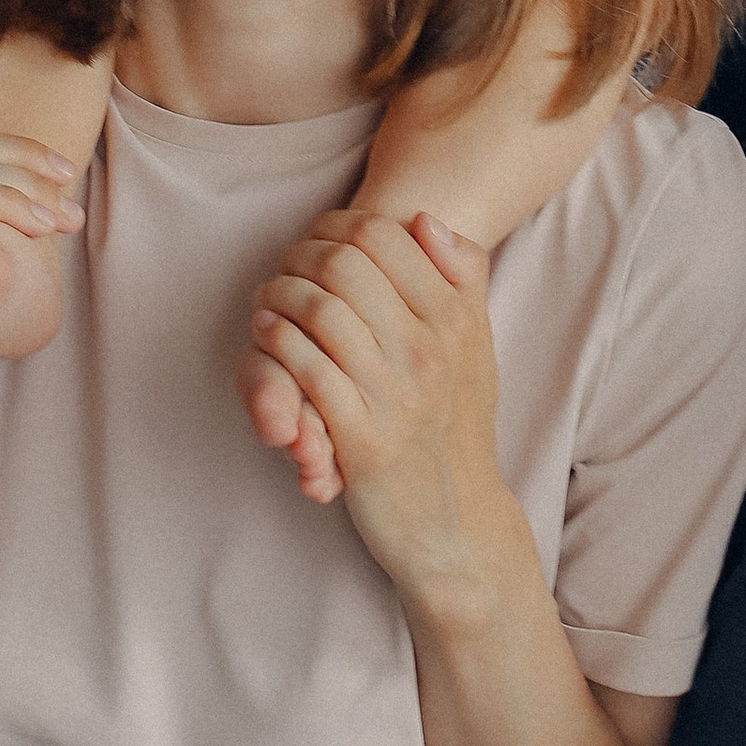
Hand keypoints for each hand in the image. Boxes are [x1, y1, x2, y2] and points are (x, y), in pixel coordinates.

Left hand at [250, 206, 521, 606]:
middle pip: (344, 264)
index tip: (319, 238)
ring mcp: (394, 395)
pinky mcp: (361, 439)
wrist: (458, 526)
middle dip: (299, 254)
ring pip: (318, 310)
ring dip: (278, 295)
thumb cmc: (459, 428)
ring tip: (270, 298)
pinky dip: (276, 343)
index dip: (337, 224)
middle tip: (285, 265)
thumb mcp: (476, 346)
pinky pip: (304, 369)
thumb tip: (426, 219)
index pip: (384, 235)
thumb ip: (463, 276)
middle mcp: (428, 351)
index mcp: (455, 320)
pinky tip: (268, 336)